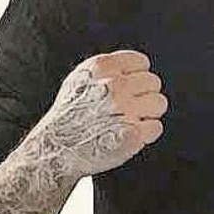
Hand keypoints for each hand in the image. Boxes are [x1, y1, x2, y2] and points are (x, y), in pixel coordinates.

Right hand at [33, 51, 167, 176]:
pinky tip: (129, 135)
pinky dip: (146, 134)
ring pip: (159, 103)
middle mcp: (114, 86)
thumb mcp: (79, 79)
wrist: (54, 151)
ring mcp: (124, 110)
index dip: (136, 76)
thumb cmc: (67, 117)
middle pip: (153, 82)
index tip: (129, 88)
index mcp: (101, 68)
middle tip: (127, 109)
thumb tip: (135, 65)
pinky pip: (156, 127)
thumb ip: (107, 68)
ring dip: (148, 114)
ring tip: (128, 121)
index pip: (141, 62)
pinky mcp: (133, 134)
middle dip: (143, 95)